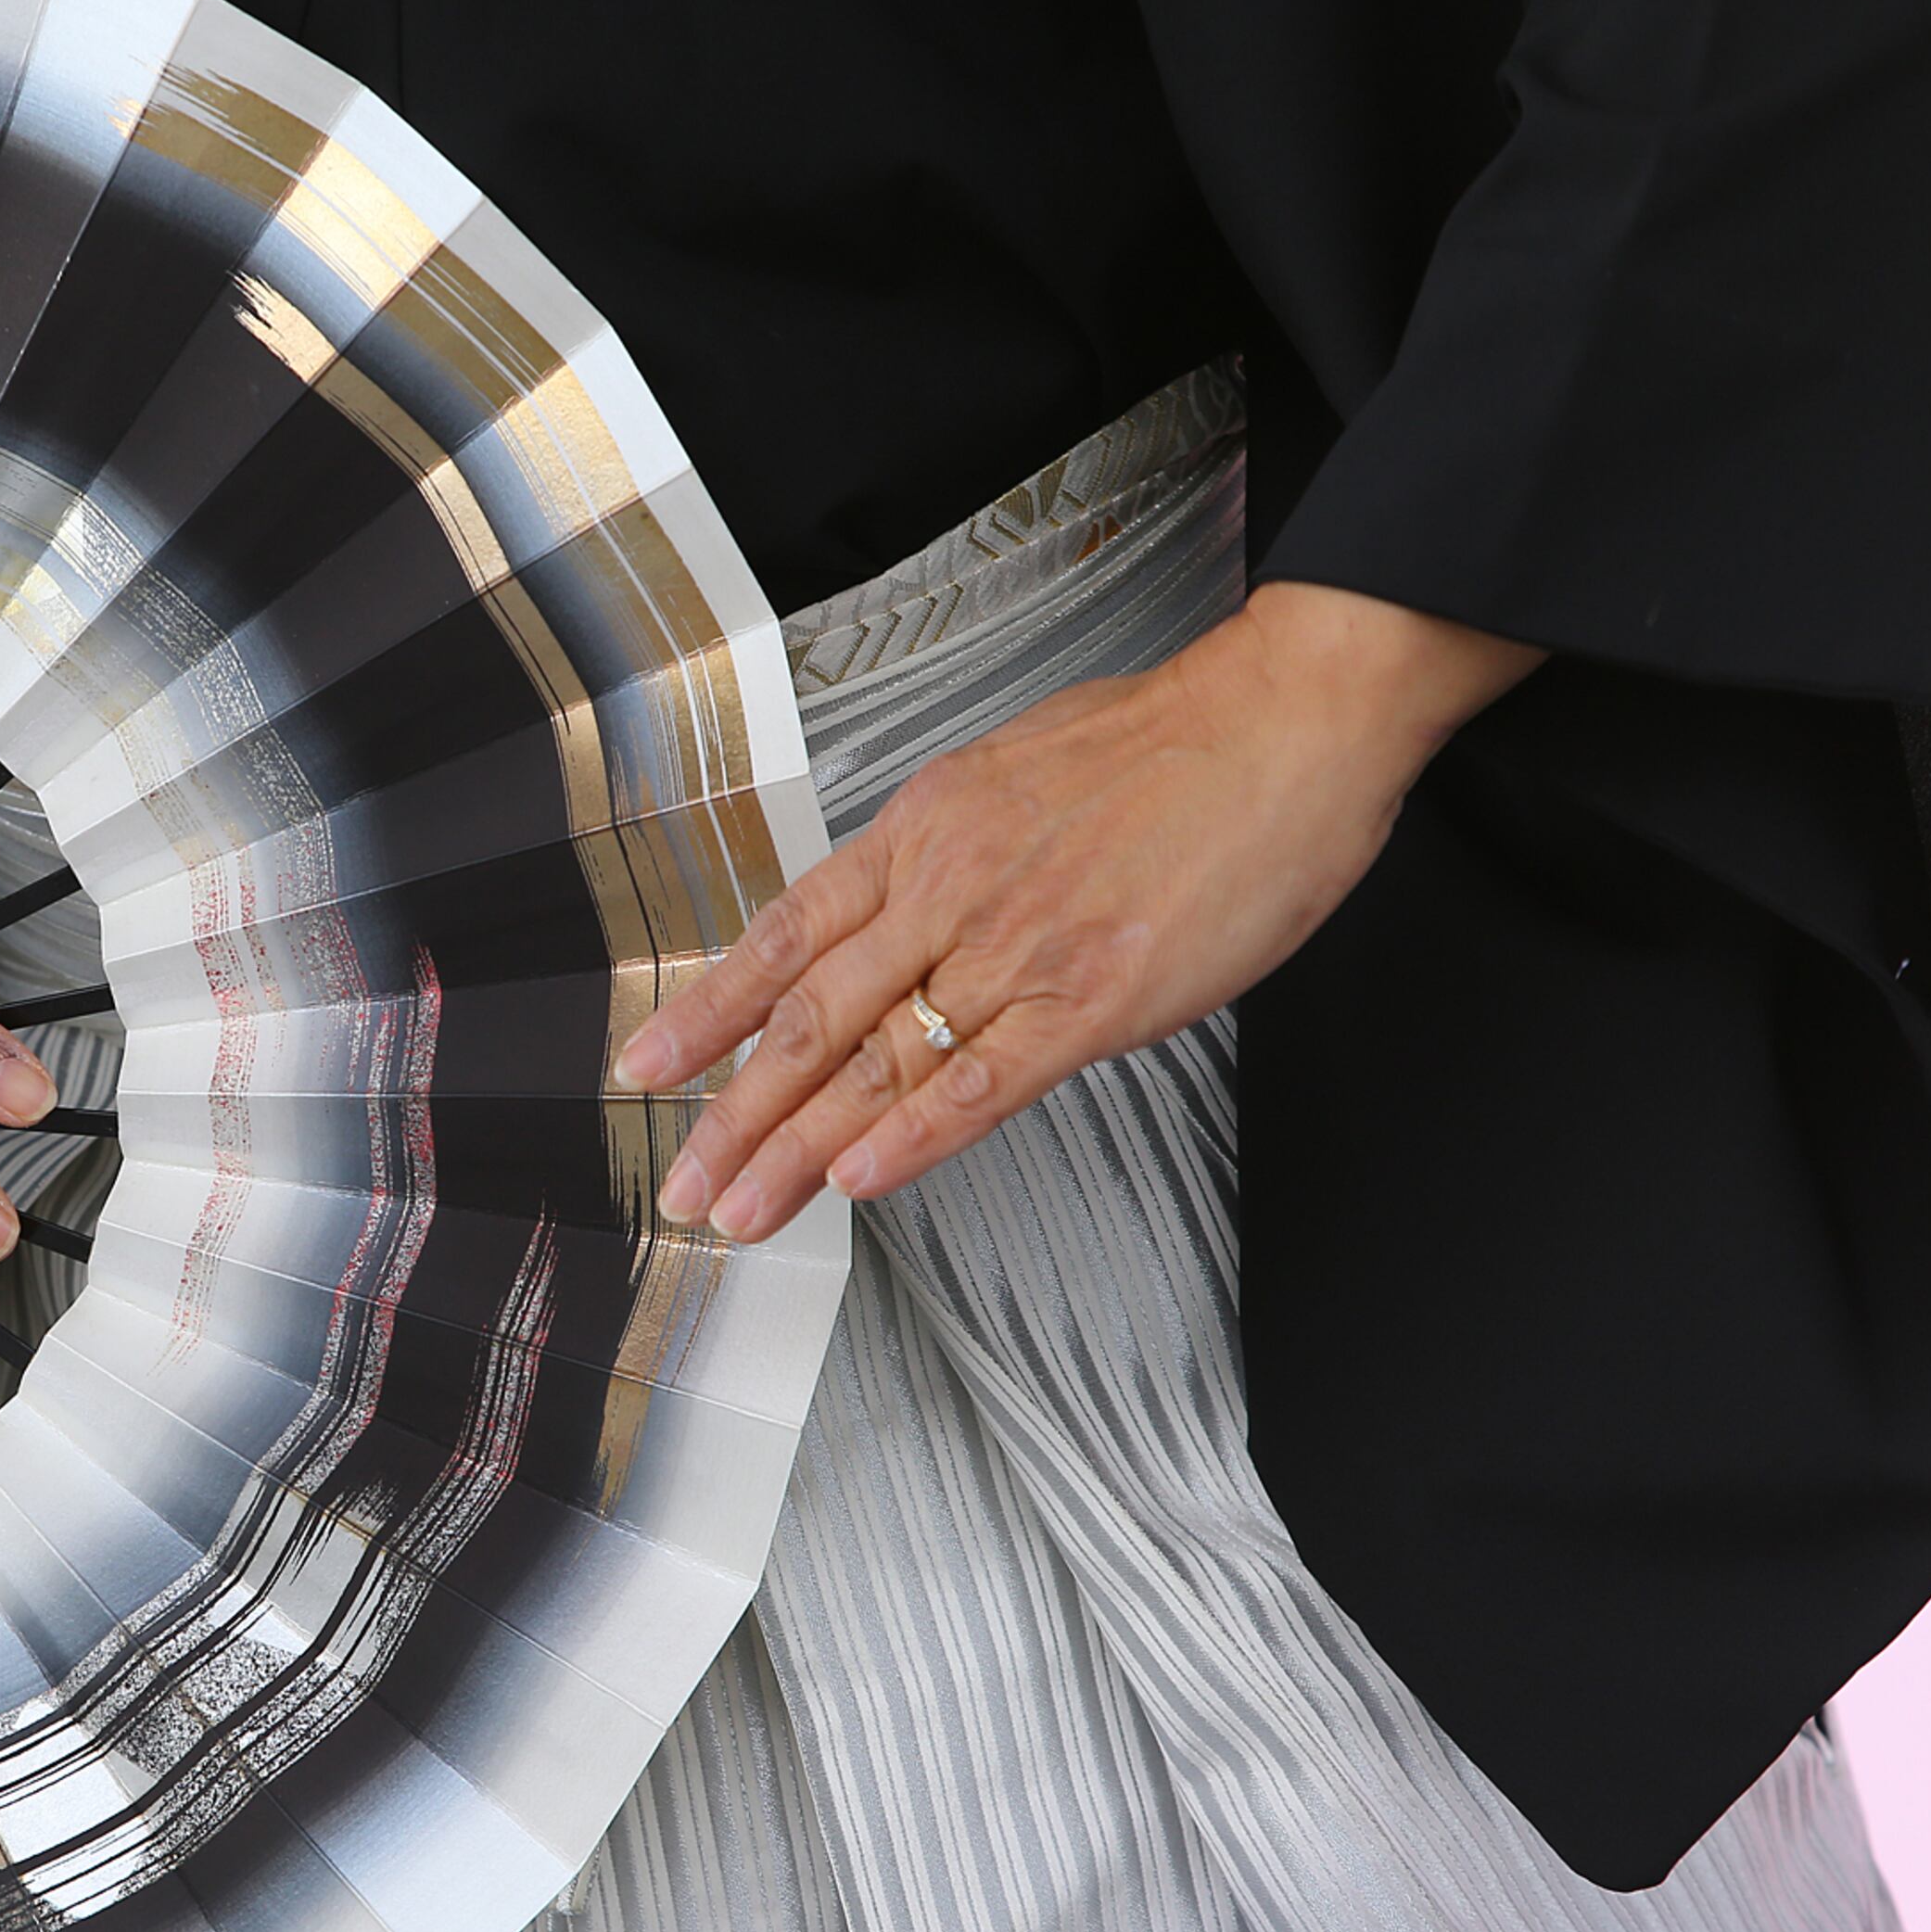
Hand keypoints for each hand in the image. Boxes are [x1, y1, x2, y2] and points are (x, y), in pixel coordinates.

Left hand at [620, 581, 1543, 1238]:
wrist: (1283, 721)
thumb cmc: (1166, 747)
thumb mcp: (1011, 777)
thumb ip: (947, 861)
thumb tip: (901, 919)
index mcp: (923, 834)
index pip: (785, 935)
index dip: (709, 1011)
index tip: (647, 1066)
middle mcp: (949, 891)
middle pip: (811, 1016)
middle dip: (734, 1113)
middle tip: (683, 1185)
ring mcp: (1017, 947)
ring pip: (879, 1061)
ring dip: (797, 1148)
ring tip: (741, 1210)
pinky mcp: (1093, 997)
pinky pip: (983, 1080)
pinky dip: (913, 1137)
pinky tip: (858, 1180)